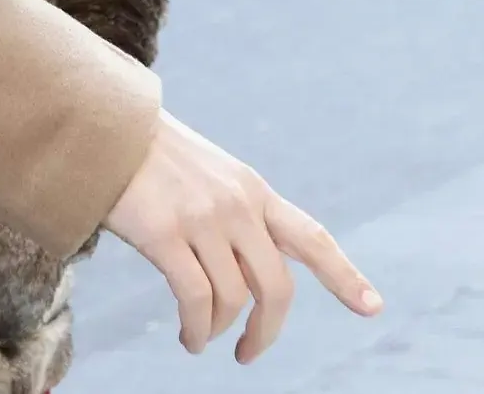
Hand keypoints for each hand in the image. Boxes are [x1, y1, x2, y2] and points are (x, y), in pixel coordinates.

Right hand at [103, 111, 380, 363]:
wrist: (110, 129)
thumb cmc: (157, 163)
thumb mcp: (213, 180)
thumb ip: (238, 221)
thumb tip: (250, 285)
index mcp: (255, 192)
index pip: (312, 238)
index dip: (345, 276)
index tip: (373, 307)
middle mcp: (238, 205)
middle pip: (277, 287)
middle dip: (267, 330)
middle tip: (248, 352)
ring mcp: (204, 218)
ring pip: (234, 300)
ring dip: (218, 333)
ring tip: (199, 339)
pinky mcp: (166, 234)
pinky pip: (197, 301)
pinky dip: (197, 330)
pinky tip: (188, 337)